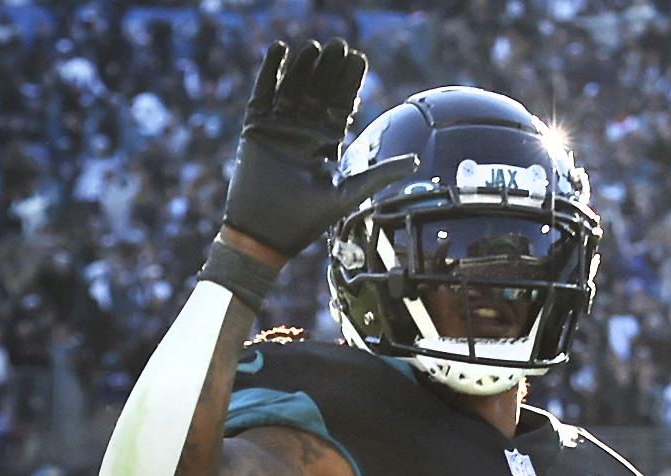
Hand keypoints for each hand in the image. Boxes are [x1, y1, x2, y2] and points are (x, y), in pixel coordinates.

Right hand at [220, 40, 420, 261]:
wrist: (265, 234)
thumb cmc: (306, 220)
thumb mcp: (348, 193)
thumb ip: (379, 174)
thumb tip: (415, 162)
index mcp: (327, 141)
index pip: (341, 103)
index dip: (349, 81)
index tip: (358, 58)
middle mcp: (304, 130)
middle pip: (318, 90)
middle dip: (328, 69)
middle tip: (338, 46)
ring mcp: (279, 126)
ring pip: (292, 87)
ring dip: (302, 67)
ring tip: (313, 47)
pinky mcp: (255, 127)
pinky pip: (263, 92)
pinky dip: (269, 72)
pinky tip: (278, 50)